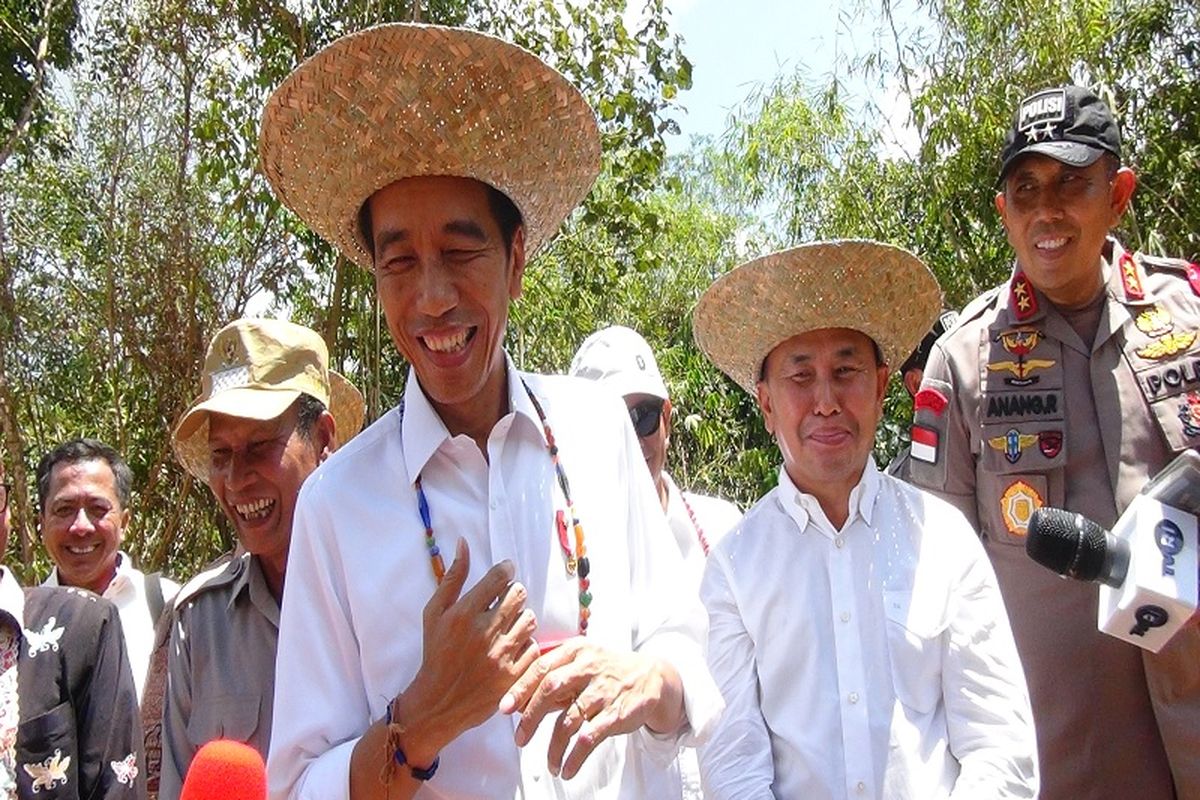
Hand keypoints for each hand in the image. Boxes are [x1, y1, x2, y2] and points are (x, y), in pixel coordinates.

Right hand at [392, 538, 537, 764]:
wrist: (438, 702)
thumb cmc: (435, 653)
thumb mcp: (434, 613)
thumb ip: (452, 577)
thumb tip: (463, 543)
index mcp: (464, 614)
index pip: (500, 577)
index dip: (506, 571)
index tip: (505, 574)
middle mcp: (484, 632)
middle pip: (519, 595)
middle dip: (513, 594)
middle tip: (504, 602)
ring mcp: (501, 655)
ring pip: (529, 619)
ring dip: (520, 619)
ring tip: (507, 626)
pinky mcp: (513, 676)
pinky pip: (533, 647)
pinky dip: (525, 645)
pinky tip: (511, 648)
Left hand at [499, 638, 684, 778]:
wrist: (651, 677)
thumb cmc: (607, 670)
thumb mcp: (582, 660)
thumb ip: (554, 675)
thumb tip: (518, 700)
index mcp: (576, 651)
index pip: (541, 667)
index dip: (520, 688)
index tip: (504, 708)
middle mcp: (589, 667)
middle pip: (551, 689)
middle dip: (530, 716)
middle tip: (520, 739)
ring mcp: (604, 691)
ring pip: (569, 721)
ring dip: (554, 748)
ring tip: (550, 764)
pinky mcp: (617, 713)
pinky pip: (589, 739)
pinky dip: (574, 758)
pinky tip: (566, 769)